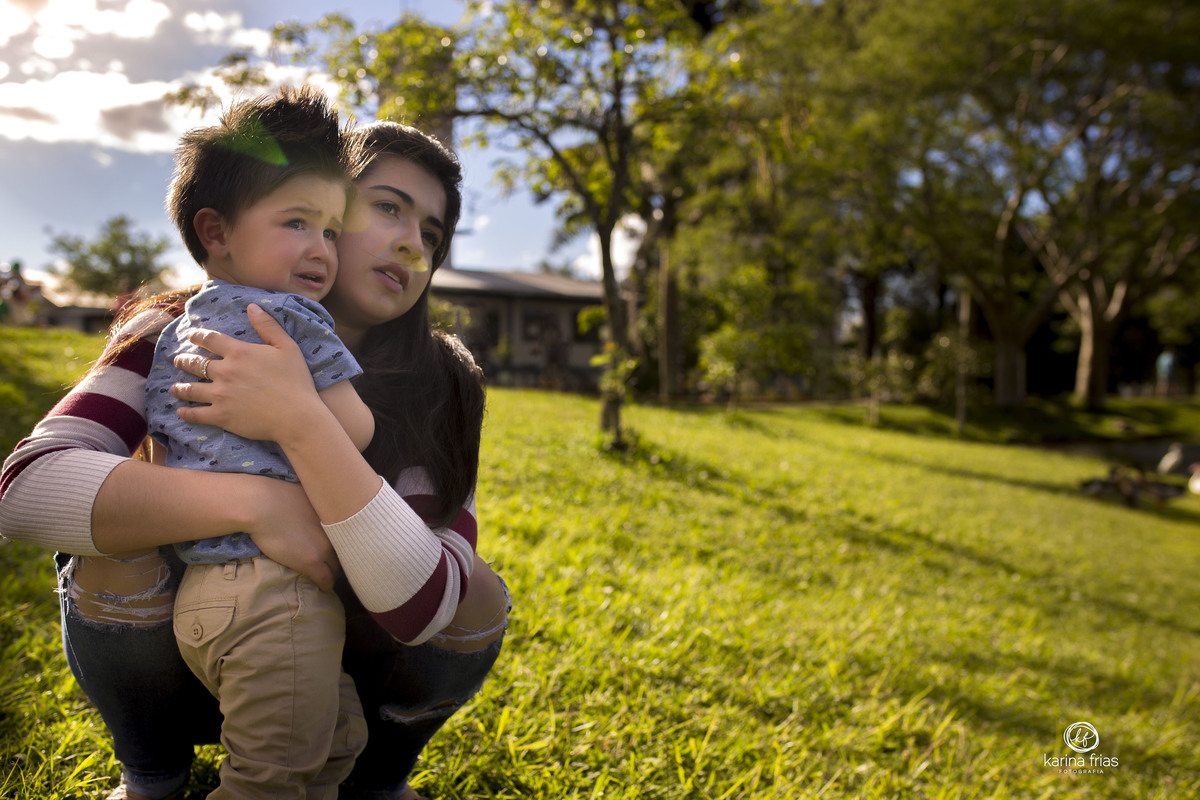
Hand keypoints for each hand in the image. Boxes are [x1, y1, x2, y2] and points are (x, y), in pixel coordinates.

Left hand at [170, 304, 323, 443]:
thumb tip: (252, 306)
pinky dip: (185, 413)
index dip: (198, 336)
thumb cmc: (296, 381)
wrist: (296, 416)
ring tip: (174, 388)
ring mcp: (220, 395)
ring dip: (179, 387)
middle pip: (195, 363)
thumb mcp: (287, 347)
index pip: (210, 339)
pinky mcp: (221, 416)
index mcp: (239, 352)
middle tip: (178, 361)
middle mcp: (225, 371)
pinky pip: (196, 414)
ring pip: (190, 389)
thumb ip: (268, 326)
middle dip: (183, 361)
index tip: (191, 336)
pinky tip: (181, 412)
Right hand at [243, 476, 338, 589]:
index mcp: (332, 515)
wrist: (260, 505)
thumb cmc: (273, 495)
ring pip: (336, 567)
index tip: (334, 549)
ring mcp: (324, 548)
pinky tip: (323, 587)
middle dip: (338, 559)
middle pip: (343, 551)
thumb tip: (309, 503)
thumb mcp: (303, 492)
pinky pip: (326, 579)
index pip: (344, 534)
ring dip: (332, 573)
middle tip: (332, 565)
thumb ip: (313, 501)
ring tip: (328, 578)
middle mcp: (334, 531)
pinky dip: (325, 585)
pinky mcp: (311, 562)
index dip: (339, 543)